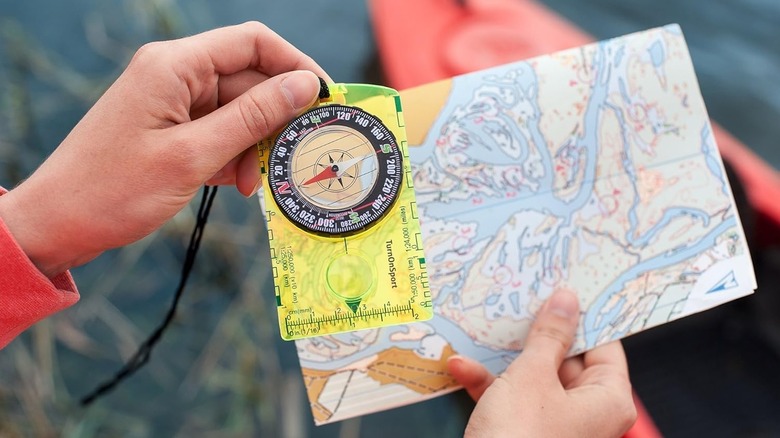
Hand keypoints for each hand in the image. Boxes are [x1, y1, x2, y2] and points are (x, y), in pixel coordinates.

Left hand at [0, 22, 329, 276]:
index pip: (252, 43)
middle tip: (297, 155)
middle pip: (249, 80)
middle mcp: (176, 75)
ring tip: (255, 182)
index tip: (326, 100)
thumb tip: (304, 86)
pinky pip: (221, 132)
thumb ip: (253, 117)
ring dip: (256, 145)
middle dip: (276, 119)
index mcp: (175, 66)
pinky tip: (236, 184)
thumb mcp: (194, 155)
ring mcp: (174, 103)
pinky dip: (235, 156)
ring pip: (239, 111)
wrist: (59, 223)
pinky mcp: (173, 129)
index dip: (296, 65)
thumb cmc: (115, 189)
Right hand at [447, 290, 636, 436]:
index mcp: (607, 400)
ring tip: (482, 335)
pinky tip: (461, 367)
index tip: (565, 289)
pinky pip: (511, 399)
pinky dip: (488, 384)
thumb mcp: (531, 376)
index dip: (583, 317)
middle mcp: (587, 414)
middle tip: (517, 305)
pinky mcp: (525, 432)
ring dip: (502, 360)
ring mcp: (555, 424)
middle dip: (532, 337)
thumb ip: (548, 336)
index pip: (604, 346)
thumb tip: (565, 302)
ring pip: (533, 378)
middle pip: (564, 360)